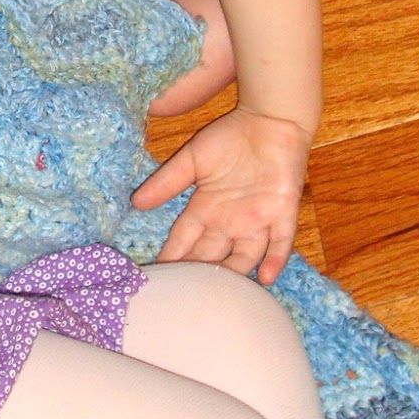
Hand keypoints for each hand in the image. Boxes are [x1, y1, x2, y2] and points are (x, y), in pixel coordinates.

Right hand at [131, 107, 310, 284]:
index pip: (184, 241)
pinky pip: (281, 241)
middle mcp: (230, 222)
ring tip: (222, 295)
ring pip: (244, 256)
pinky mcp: (283, 213)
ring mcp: (258, 220)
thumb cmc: (230, 137)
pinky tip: (265, 276)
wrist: (269, 119)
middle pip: (211, 256)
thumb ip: (167, 181)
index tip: (157, 281)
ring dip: (234, 274)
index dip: (172, 259)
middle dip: (200, 276)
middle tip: (187, 299)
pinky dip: (275, 258)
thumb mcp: (191, 158)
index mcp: (206, 209)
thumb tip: (136, 202)